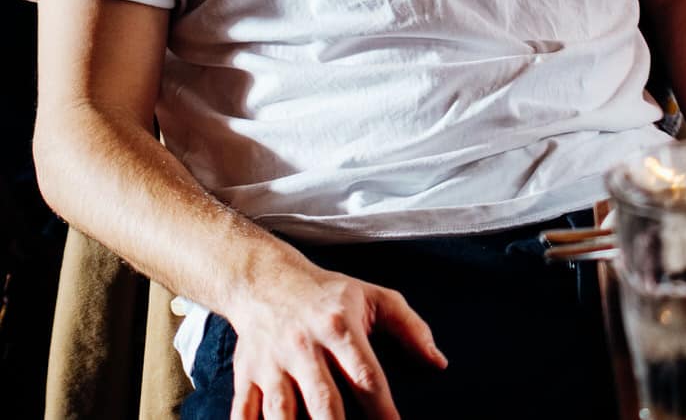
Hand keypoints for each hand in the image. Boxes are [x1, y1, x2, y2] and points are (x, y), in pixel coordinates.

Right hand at [224, 259, 445, 419]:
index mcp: (339, 327)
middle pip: (322, 399)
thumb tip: (437, 362)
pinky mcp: (247, 376)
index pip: (364, 374)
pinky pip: (244, 411)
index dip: (381, 406)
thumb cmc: (329, 295)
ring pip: (281, 410)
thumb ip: (410, 328)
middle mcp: (303, 347)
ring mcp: (272, 364)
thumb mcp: (375, 298)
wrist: (266, 282)